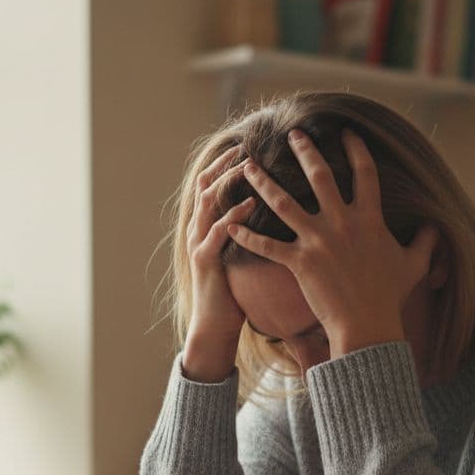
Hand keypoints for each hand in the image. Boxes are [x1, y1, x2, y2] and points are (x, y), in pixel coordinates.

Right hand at [183, 146, 256, 381]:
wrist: (215, 327)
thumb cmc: (234, 293)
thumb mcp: (242, 256)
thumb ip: (250, 232)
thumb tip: (275, 213)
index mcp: (207, 227)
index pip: (211, 185)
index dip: (225, 165)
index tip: (247, 147)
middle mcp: (198, 230)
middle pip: (206, 185)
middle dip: (225, 165)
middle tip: (245, 148)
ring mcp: (199, 244)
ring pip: (208, 202)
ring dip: (229, 182)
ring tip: (249, 167)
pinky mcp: (205, 261)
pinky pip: (218, 232)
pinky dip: (234, 215)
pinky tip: (252, 204)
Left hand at [228, 128, 436, 356]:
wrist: (368, 324)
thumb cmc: (390, 296)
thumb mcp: (414, 265)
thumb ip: (424, 242)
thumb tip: (435, 227)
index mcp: (370, 218)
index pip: (365, 173)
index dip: (357, 149)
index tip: (346, 132)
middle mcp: (341, 222)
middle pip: (320, 176)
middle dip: (305, 151)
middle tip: (292, 135)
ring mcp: (317, 240)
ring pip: (283, 203)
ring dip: (263, 182)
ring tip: (248, 166)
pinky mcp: (298, 262)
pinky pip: (267, 245)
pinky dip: (247, 235)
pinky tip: (230, 225)